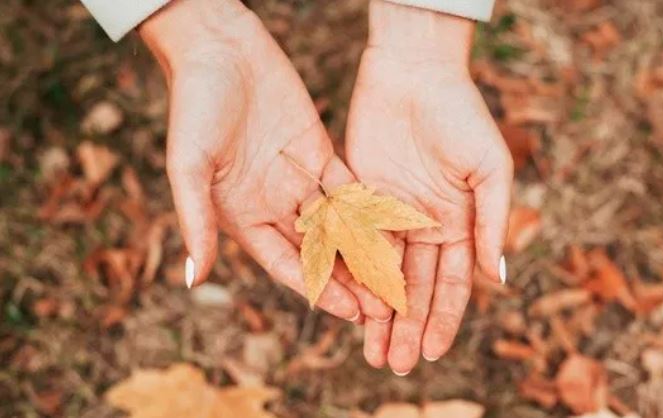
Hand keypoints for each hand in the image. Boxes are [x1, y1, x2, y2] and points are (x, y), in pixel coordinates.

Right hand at [139, 0, 390, 321]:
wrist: (220, 48)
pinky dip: (371, 210)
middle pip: (319, 253)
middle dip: (350, 280)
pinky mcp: (320, 152)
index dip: (318, 290)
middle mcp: (274, 204)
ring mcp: (299, 179)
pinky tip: (397, 228)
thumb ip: (196, 218)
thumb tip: (195, 276)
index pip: (287, 265)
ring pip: (340, 226)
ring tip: (396, 276)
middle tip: (385, 306)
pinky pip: (349, 188)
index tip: (349, 313)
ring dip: (365, 251)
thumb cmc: (194, 104)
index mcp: (243, 215)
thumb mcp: (190, 165)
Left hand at [346, 0, 512, 373]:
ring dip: (377, 314)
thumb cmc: (461, 115)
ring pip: (382, 275)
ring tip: (369, 350)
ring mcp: (388, 214)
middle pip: (415, 288)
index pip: (452, 284)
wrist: (414, 71)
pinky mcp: (357, 197)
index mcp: (459, 223)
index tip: (431, 352)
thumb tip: (498, 277)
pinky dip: (350, 275)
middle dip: (406, 327)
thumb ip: (491, 222)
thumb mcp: (489, 169)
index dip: (443, 320)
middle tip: (393, 363)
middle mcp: (423, 226)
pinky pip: (353, 243)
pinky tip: (345, 304)